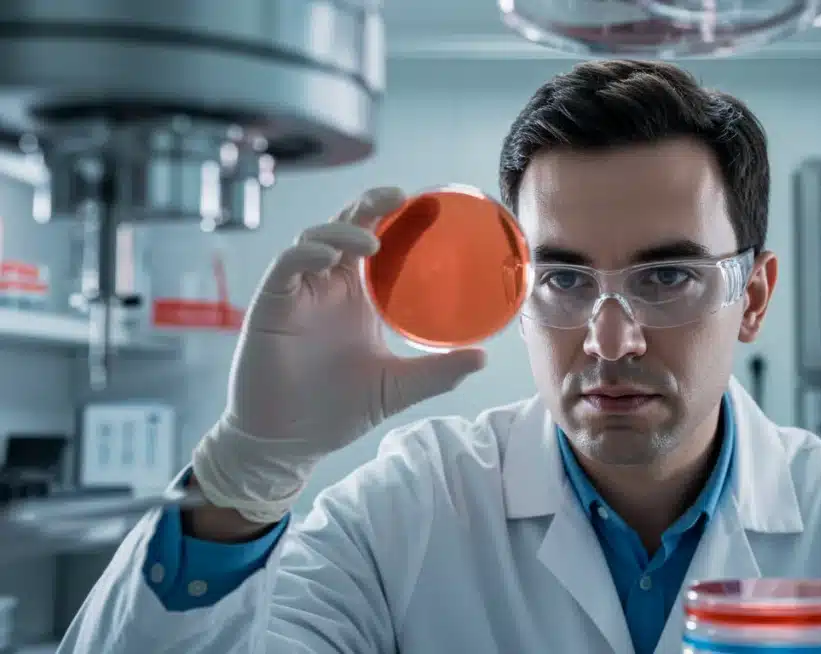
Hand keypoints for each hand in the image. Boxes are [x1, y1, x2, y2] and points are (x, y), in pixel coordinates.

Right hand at [191, 187, 484, 522]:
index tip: (428, 204)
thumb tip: (484, 357)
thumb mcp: (398, 387)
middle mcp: (328, 286)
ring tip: (373, 239)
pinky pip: (286, 266)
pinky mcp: (271, 306)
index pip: (377, 242)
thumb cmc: (338, 411)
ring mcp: (298, 294)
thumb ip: (438, 371)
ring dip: (343, 229)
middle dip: (370, 204)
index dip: (396, 218)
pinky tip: (329, 258)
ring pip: (316, 238)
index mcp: (358, 297)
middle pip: (347, 227)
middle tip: (401, 196)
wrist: (288, 443)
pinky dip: (306, 254)